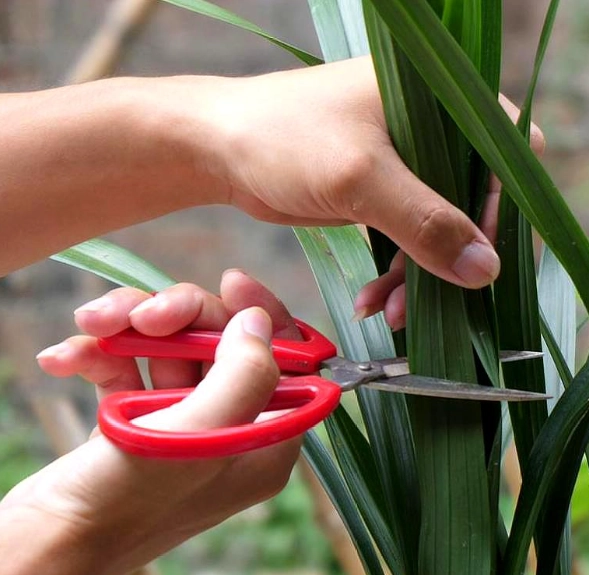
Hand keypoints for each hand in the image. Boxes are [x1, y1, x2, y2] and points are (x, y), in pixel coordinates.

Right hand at [0, 271, 301, 574]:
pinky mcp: (134, 424)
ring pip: (170, 349)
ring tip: (93, 325)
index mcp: (267, 442)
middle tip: (143, 314)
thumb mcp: (199, 435)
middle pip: (223, 344)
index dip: (265, 316)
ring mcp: (181, 427)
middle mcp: (231, 431)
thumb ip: (244, 374)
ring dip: (130, 329)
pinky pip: (127, 369)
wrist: (44, 545)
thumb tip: (260, 322)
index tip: (231, 283)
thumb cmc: (127, 502)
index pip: (289, 361)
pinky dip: (97, 356)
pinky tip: (65, 359)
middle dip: (179, 318)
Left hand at [190, 56, 543, 327]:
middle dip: (454, 257)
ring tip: (392, 312)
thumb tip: (486, 271)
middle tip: (433, 300)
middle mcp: (438, 123)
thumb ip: (426, 223)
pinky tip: (375, 301)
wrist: (217, 147)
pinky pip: (415, 237)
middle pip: (481, 200)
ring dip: (425, 275)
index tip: (481, 258)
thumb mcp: (360, 179)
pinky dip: (400, 273)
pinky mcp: (390, 187)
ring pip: (447, 227)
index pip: (510, 154)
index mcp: (444, 96)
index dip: (505, 209)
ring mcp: (414, 158)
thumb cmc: (284, 138)